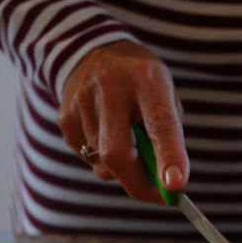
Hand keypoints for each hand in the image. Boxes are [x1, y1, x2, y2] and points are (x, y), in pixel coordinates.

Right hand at [57, 41, 188, 202]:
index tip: (176, 186)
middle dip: (139, 183)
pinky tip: (106, 133)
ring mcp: (82, 102)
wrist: (91, 49)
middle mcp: (110, 88)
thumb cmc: (139, 79)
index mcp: (146, 79)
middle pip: (117, 153)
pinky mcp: (65, 117)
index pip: (160, 123)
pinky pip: (86, 157)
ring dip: (122, 167)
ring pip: (102, 162)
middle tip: (157, 193)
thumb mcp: (163, 91)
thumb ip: (167, 132)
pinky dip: (102, 158)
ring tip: (128, 141)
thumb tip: (165, 181)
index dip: (169, 157)